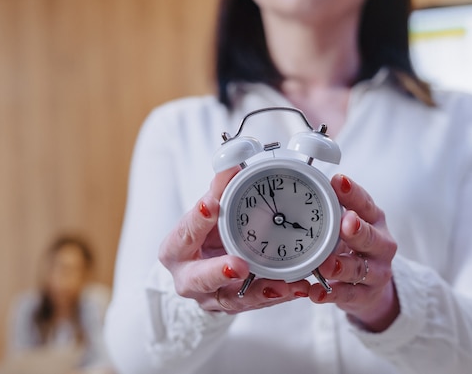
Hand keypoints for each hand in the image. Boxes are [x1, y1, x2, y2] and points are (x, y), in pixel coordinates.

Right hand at [158, 167, 310, 314]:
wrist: (198, 272)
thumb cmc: (201, 238)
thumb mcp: (205, 214)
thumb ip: (217, 192)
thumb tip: (231, 165)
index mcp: (175, 250)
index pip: (185, 233)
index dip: (198, 220)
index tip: (211, 204)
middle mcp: (188, 279)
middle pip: (200, 279)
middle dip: (220, 271)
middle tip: (239, 265)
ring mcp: (210, 298)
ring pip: (233, 299)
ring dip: (259, 291)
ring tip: (282, 284)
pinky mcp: (233, 307)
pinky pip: (256, 304)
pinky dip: (277, 296)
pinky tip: (296, 288)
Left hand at [309, 174, 398, 331]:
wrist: (371, 285)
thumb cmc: (352, 245)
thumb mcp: (345, 225)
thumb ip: (332, 209)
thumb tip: (305, 185)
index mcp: (373, 219)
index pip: (365, 203)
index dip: (352, 193)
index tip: (338, 181)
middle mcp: (380, 244)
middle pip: (371, 237)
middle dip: (358, 230)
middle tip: (345, 223)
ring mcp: (377, 271)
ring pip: (360, 268)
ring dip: (341, 266)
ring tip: (325, 265)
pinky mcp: (367, 294)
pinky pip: (349, 295)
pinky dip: (331, 294)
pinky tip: (316, 293)